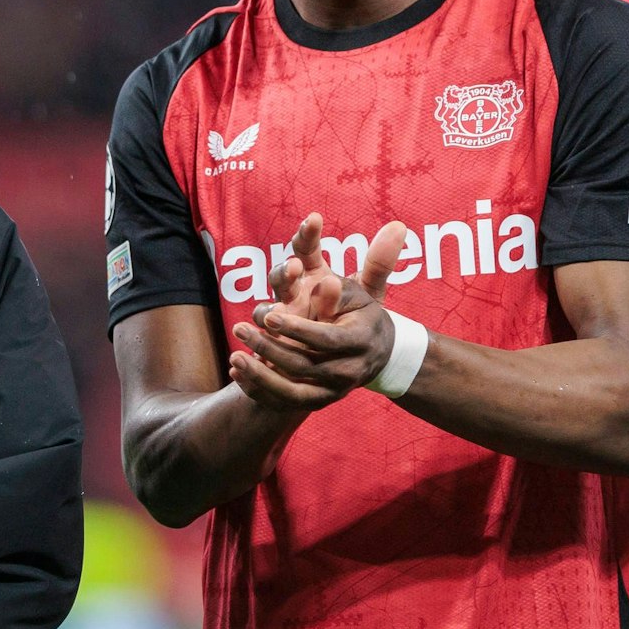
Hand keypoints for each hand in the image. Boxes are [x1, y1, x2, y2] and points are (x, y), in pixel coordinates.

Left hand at [228, 218, 406, 409]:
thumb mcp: (366, 287)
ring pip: (292, 391)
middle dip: (269, 348)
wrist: (378, 356)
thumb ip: (371, 262)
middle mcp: (347, 370)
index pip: (325, 339)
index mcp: (359, 340)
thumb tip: (395, 226)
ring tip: (234, 356)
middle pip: (303, 365)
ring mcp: (333, 390)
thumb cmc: (363, 314)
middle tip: (238, 329)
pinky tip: (236, 375)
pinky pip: (285, 402)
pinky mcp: (318, 400)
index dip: (297, 330)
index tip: (269, 317)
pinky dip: (260, 391)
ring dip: (260, 375)